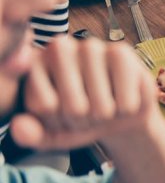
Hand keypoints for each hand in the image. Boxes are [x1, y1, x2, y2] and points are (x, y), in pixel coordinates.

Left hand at [10, 37, 156, 150]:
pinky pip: (125, 102)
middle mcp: (59, 48)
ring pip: (101, 106)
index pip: (45, 107)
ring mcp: (90, 47)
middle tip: (88, 112)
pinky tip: (123, 95)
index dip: (59, 122)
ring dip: (107, 116)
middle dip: (85, 121)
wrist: (118, 113)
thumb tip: (18, 128)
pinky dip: (127, 109)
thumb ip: (32, 135)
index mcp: (34, 65)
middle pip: (74, 107)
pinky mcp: (120, 52)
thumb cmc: (82, 118)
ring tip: (105, 105)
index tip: (64, 115)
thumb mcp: (53, 134)